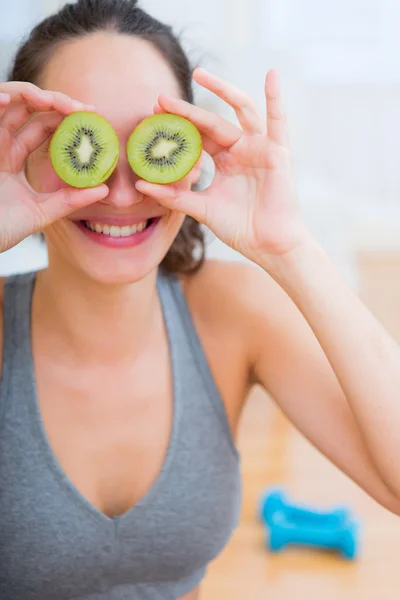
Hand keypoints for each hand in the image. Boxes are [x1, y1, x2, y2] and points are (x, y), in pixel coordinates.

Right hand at [0, 82, 109, 252]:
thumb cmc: (2, 229)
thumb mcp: (41, 212)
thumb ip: (69, 200)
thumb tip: (104, 190)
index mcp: (13, 159)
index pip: (40, 127)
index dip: (64, 117)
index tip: (90, 117)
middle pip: (25, 109)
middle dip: (54, 101)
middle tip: (80, 108)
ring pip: (6, 101)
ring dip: (29, 94)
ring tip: (52, 101)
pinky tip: (9, 100)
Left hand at [135, 68, 311, 267]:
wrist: (267, 245)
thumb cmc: (239, 228)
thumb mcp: (200, 208)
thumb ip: (173, 196)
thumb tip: (140, 185)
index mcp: (224, 161)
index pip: (197, 137)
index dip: (177, 126)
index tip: (151, 115)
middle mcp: (241, 150)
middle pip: (211, 121)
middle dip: (186, 111)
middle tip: (160, 100)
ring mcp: (259, 148)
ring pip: (239, 111)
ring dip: (222, 90)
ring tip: (199, 74)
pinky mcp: (277, 151)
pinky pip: (278, 120)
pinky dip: (276, 98)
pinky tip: (272, 75)